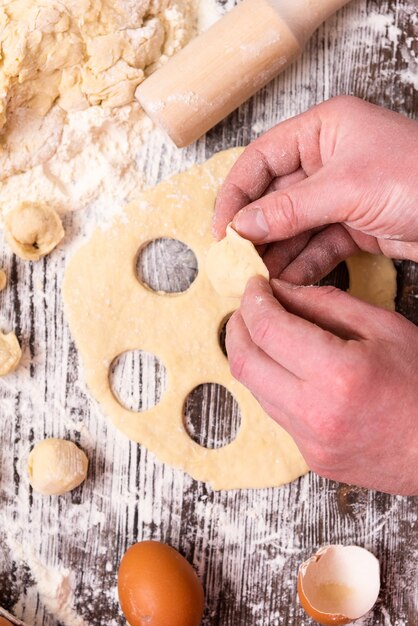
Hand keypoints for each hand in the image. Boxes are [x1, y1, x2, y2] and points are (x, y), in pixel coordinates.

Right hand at [214, 96, 417, 282]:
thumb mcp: (347, 187)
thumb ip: (290, 207)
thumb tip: (242, 224)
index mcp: (323, 130)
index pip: (261, 160)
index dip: (236, 194)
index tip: (221, 231)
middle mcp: (328, 160)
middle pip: (275, 197)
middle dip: (257, 230)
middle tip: (238, 260)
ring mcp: (341, 195)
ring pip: (294, 226)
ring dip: (277, 252)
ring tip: (260, 278)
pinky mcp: (355, 226)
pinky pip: (318, 245)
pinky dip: (303, 264)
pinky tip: (288, 281)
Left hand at [227, 277, 417, 495]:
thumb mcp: (384, 327)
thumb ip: (326, 304)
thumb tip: (280, 291)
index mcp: (339, 374)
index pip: (267, 330)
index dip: (252, 301)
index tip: (253, 286)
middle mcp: (316, 413)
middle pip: (244, 363)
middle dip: (236, 327)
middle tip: (248, 307)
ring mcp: (310, 442)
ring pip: (253, 389)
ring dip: (250, 354)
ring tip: (266, 332)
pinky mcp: (311, 456)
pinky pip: (274, 411)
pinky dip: (270, 381)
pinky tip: (287, 366)